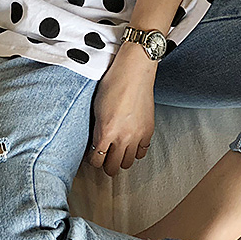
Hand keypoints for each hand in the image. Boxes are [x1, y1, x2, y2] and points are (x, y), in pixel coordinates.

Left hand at [90, 43, 156, 172]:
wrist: (134, 71)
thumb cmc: (113, 84)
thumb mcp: (97, 109)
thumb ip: (97, 130)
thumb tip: (96, 144)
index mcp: (106, 131)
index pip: (97, 160)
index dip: (93, 161)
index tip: (92, 157)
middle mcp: (123, 137)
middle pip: (113, 167)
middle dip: (106, 165)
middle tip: (104, 159)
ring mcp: (137, 135)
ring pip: (128, 163)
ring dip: (121, 159)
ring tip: (117, 152)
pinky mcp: (148, 131)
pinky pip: (142, 152)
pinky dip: (135, 152)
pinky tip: (130, 144)